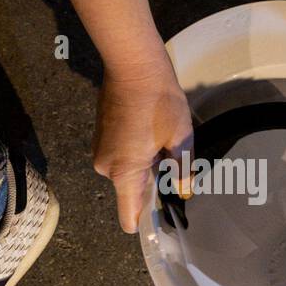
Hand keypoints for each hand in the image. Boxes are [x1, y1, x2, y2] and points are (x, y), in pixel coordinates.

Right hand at [92, 56, 192, 232]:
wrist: (132, 63)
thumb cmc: (159, 100)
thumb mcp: (180, 137)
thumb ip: (183, 171)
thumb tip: (185, 192)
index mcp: (124, 173)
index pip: (129, 218)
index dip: (148, 222)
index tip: (166, 216)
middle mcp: (106, 167)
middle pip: (132, 192)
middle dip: (153, 183)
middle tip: (174, 160)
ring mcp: (100, 150)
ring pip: (128, 173)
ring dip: (147, 165)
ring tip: (164, 142)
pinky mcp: (101, 136)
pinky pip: (121, 157)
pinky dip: (137, 152)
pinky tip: (151, 132)